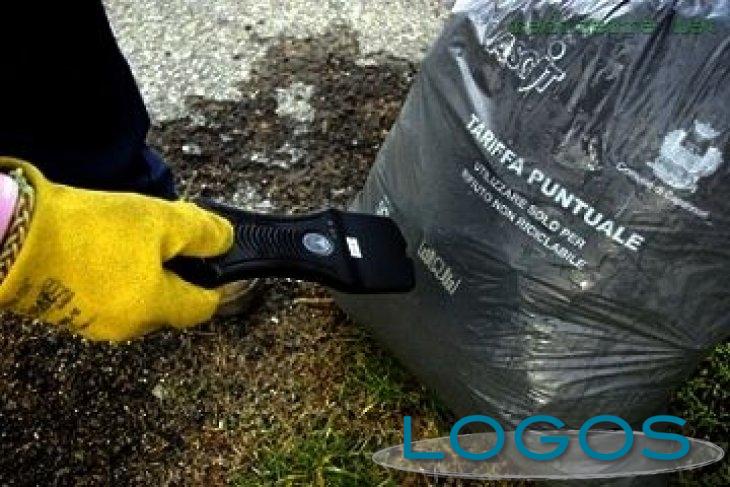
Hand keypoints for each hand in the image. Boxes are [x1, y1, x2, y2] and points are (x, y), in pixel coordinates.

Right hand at [0, 157, 233, 340]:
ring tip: (136, 238)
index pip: (202, 308)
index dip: (216, 284)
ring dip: (146, 275)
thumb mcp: (161, 221)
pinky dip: (117, 277)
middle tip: (173, 239)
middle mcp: (127, 326)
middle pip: (170, 305)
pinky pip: (108, 297)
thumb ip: (203, 233)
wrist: (13, 236)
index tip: (217, 262)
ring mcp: (94, 323)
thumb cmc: (92, 230)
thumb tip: (226, 242)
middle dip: (178, 274)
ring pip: (138, 300)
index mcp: (155, 309)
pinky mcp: (68, 311)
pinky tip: (106, 248)